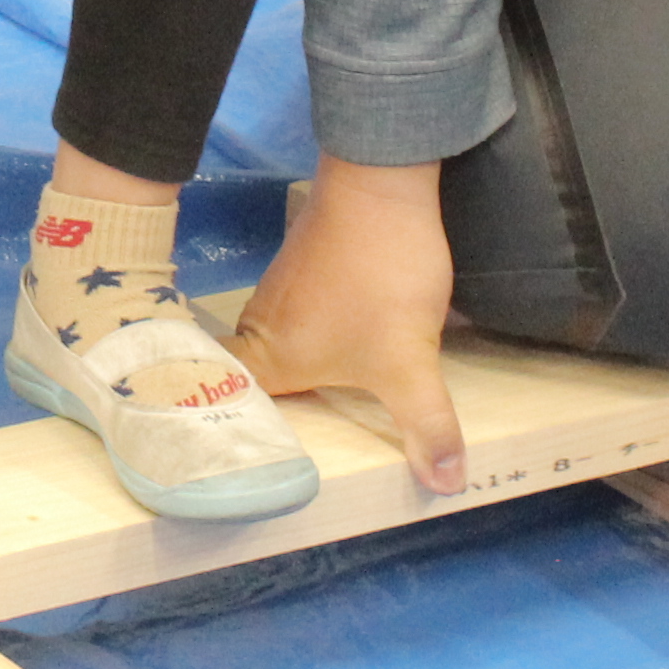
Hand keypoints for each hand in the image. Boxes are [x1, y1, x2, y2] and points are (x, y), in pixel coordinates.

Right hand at [229, 160, 466, 495]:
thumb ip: (426, 425)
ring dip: (295, 371)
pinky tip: (341, 351)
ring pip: (278, 346)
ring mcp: (280, 293)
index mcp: (269, 358)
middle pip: (251, 379)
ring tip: (319, 414)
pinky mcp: (304, 268)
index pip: (222, 405)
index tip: (227, 466)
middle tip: (289, 453)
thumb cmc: (380, 280)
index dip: (220, 432)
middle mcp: (261, 327)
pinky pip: (298, 319)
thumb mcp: (409, 361)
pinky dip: (314, 338)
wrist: (385, 184)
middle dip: (266, 411)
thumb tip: (447, 484)